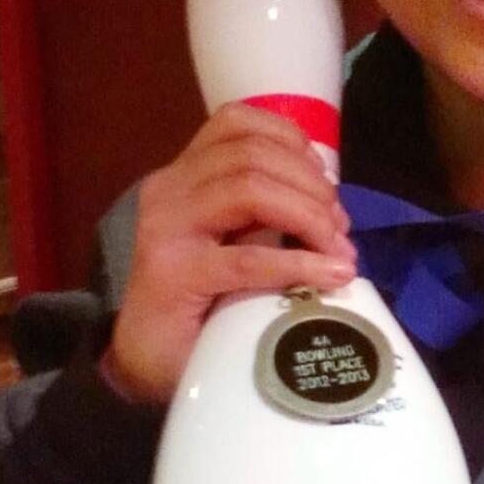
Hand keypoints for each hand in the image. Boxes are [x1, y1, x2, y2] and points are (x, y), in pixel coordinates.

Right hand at [103, 103, 355, 404]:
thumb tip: (331, 203)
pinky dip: (300, 263)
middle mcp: (169, 189)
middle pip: (253, 154)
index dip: (291, 141)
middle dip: (311, 186)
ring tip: (337, 249)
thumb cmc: (198, 300)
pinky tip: (330, 274)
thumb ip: (264, 212)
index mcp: (183, 174)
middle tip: (341, 227)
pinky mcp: (173, 274)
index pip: (237, 123)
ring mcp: (166, 229)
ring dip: (308, 215)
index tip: (324, 181)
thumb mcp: (232, 240)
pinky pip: (247, 258)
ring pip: (249, 189)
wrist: (143, 360)